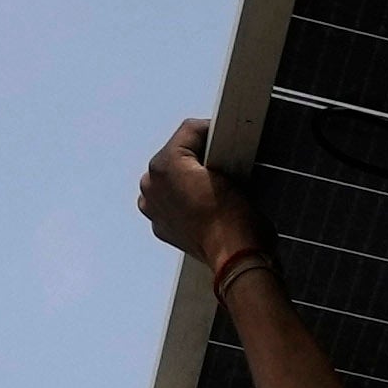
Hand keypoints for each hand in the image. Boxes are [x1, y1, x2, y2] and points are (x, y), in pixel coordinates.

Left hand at [140, 124, 272, 276]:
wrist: (236, 255)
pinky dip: (183, 202)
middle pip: (176, 156)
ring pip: (171, 180)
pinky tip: (203, 208)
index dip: (213, 134)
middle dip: (196, 158)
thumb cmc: (235, 215)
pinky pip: (170, 204)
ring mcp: (153, 208)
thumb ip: (216, 145)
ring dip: (187, 180)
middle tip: (221, 168)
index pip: (191, 132)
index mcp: (164, 164)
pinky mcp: (161, 227)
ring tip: (212, 189)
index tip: (226, 143)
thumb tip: (214, 140)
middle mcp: (151, 184)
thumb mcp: (232, 166)